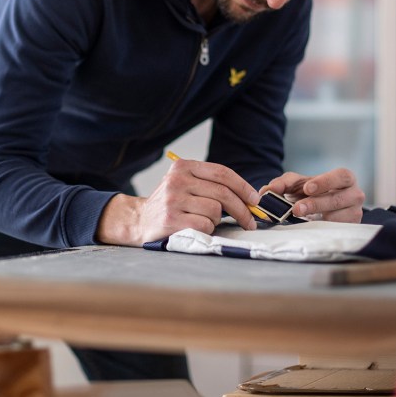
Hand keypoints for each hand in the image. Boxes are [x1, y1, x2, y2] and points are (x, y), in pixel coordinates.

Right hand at [97, 158, 259, 245]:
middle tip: (250, 221)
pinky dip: (207, 230)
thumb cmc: (172, 203)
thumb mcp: (186, 183)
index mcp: (183, 167)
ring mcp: (173, 200)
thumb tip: (249, 198)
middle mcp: (177, 180)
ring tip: (205, 221)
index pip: (222, 173)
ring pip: (215, 211)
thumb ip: (212, 184)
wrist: (140, 220)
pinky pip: (205, 225)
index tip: (255, 200)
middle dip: (242, 210)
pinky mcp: (171, 220)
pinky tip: (196, 228)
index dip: (243, 187)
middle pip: (223, 193)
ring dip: (217, 220)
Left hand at [262, 168, 364, 222]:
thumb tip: (266, 191)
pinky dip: (324, 229)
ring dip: (319, 218)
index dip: (326, 182)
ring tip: (301, 218)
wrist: (317, 207)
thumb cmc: (311, 191)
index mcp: (345, 178)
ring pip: (340, 217)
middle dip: (316, 204)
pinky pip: (339, 230)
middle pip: (339, 198)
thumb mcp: (295, 183)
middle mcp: (354, 194)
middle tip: (297, 209)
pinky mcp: (351, 228)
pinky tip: (312, 227)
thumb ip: (282, 183)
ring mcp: (355, 212)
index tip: (308, 188)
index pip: (342, 176)